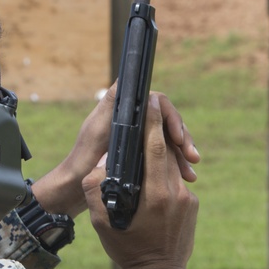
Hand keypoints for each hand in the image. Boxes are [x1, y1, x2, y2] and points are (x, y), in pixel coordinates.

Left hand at [31, 83, 199, 217]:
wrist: (75, 187)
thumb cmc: (84, 159)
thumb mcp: (97, 130)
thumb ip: (112, 104)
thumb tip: (127, 81)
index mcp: (125, 109)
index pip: (158, 103)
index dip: (172, 117)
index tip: (177, 138)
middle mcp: (134, 119)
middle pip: (168, 121)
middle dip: (184, 139)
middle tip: (192, 158)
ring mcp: (139, 137)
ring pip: (170, 140)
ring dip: (183, 154)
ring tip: (190, 174)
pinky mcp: (141, 154)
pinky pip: (165, 154)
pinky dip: (176, 165)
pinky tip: (185, 178)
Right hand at [82, 94, 198, 268]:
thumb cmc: (128, 250)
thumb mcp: (103, 222)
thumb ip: (96, 189)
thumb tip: (102, 162)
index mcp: (155, 194)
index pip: (155, 147)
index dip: (153, 122)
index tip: (150, 101)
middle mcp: (176, 193)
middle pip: (166, 151)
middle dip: (157, 130)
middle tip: (146, 111)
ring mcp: (187, 199)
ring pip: (173, 165)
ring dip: (162, 150)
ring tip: (146, 140)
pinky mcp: (193, 206)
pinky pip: (177, 181)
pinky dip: (166, 173)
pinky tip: (152, 175)